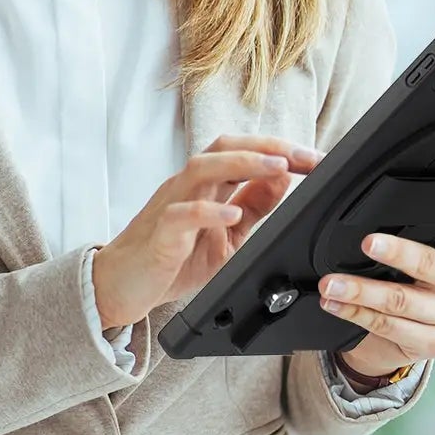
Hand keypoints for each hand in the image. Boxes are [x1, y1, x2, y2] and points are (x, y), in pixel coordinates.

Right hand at [91, 135, 320, 331]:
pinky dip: (208, 211)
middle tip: (304, 155)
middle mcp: (187, 187)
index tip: (316, 158)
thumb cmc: (170, 260)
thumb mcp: (226, 235)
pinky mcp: (159, 234)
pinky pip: (182, 215)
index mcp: (204, 186)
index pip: (244, 152)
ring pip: (202, 169)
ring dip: (243, 164)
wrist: (119, 287)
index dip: (281, 150)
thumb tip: (284, 178)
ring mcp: (170, 206)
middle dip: (268, 147)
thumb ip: (253, 207)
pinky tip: (231, 214)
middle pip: (224, 148)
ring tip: (278, 168)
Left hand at [322, 189, 434, 377]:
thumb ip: (411, 234)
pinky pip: (387, 326)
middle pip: (432, 264)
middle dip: (398, 253)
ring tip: (331, 283)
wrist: (411, 336)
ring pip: (401, 300)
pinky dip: (355, 313)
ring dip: (360, 290)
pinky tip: (335, 304)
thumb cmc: (413, 282)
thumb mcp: (419, 256)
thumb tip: (359, 207)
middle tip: (368, 243)